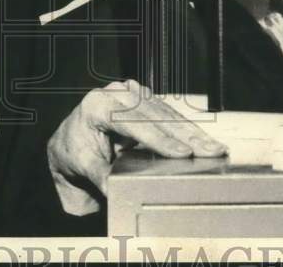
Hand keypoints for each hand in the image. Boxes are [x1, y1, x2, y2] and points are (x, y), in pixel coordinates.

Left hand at [46, 80, 226, 214]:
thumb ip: (101, 176)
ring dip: (192, 132)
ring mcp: (129, 92)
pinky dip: (185, 128)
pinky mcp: (141, 98)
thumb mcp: (83, 166)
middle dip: (185, 135)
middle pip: (155, 115)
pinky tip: (203, 140)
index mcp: (97, 105)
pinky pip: (167, 112)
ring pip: (166, 112)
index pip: (134, 122)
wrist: (68, 144)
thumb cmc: (74, 153)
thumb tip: (117, 189)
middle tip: (210, 151)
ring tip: (214, 148)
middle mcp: (114, 93)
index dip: (160, 139)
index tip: (182, 153)